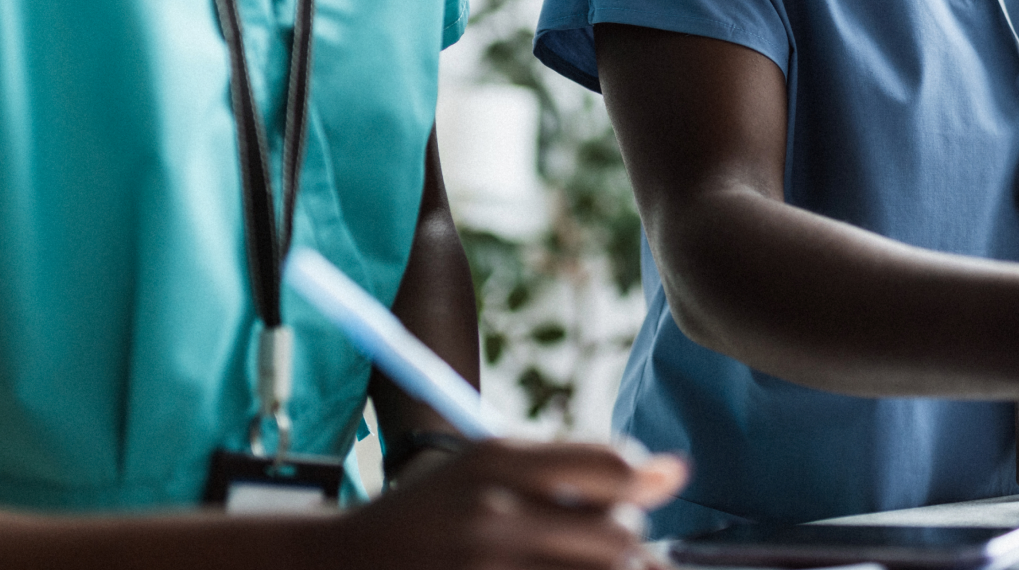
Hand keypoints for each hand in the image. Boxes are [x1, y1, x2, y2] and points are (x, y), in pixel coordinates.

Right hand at [334, 439, 686, 569]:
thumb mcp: (488, 467)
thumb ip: (577, 464)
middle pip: (618, 535)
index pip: (612, 465)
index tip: (647, 492)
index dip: (644, 482)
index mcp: (497, 460)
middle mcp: (493, 514)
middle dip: (630, 545)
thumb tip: (677, 471)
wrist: (341, 568)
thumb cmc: (432, 515)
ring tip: (589, 564)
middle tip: (614, 547)